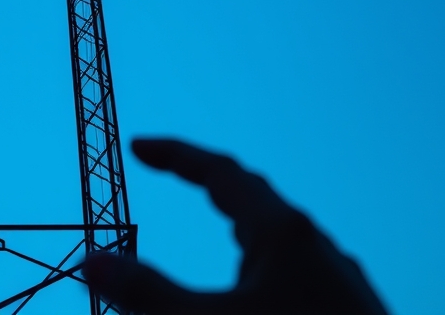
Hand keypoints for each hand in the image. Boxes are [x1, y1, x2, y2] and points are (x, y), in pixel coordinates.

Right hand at [85, 138, 388, 314]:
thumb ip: (147, 295)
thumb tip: (90, 259)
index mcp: (284, 234)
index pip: (221, 174)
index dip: (177, 156)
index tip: (138, 147)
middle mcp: (319, 247)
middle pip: (257, 200)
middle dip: (211, 185)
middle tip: (172, 173)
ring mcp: (342, 283)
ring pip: (286, 242)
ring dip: (246, 229)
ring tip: (225, 231)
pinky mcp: (354, 314)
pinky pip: (301, 276)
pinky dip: (268, 270)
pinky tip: (268, 294)